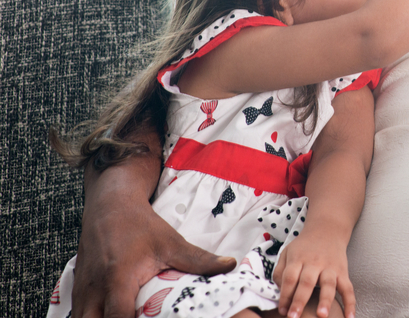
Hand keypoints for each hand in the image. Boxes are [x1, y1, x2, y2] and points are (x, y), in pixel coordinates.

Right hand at [74, 191, 235, 317]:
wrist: (109, 204)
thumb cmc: (140, 224)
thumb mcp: (171, 242)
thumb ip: (199, 259)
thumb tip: (229, 266)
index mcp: (118, 278)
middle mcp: (94, 289)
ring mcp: (81, 292)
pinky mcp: (77, 291)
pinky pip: (80, 316)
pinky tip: (112, 317)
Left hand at [274, 232, 352, 317]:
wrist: (328, 229)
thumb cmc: (305, 246)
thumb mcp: (287, 252)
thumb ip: (280, 271)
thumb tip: (280, 292)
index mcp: (298, 259)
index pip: (290, 278)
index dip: (285, 295)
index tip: (282, 310)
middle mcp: (314, 263)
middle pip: (307, 282)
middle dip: (300, 301)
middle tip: (294, 317)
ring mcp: (330, 267)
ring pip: (329, 284)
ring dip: (325, 300)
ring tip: (322, 315)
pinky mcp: (343, 271)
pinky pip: (348, 288)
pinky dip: (351, 303)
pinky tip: (350, 316)